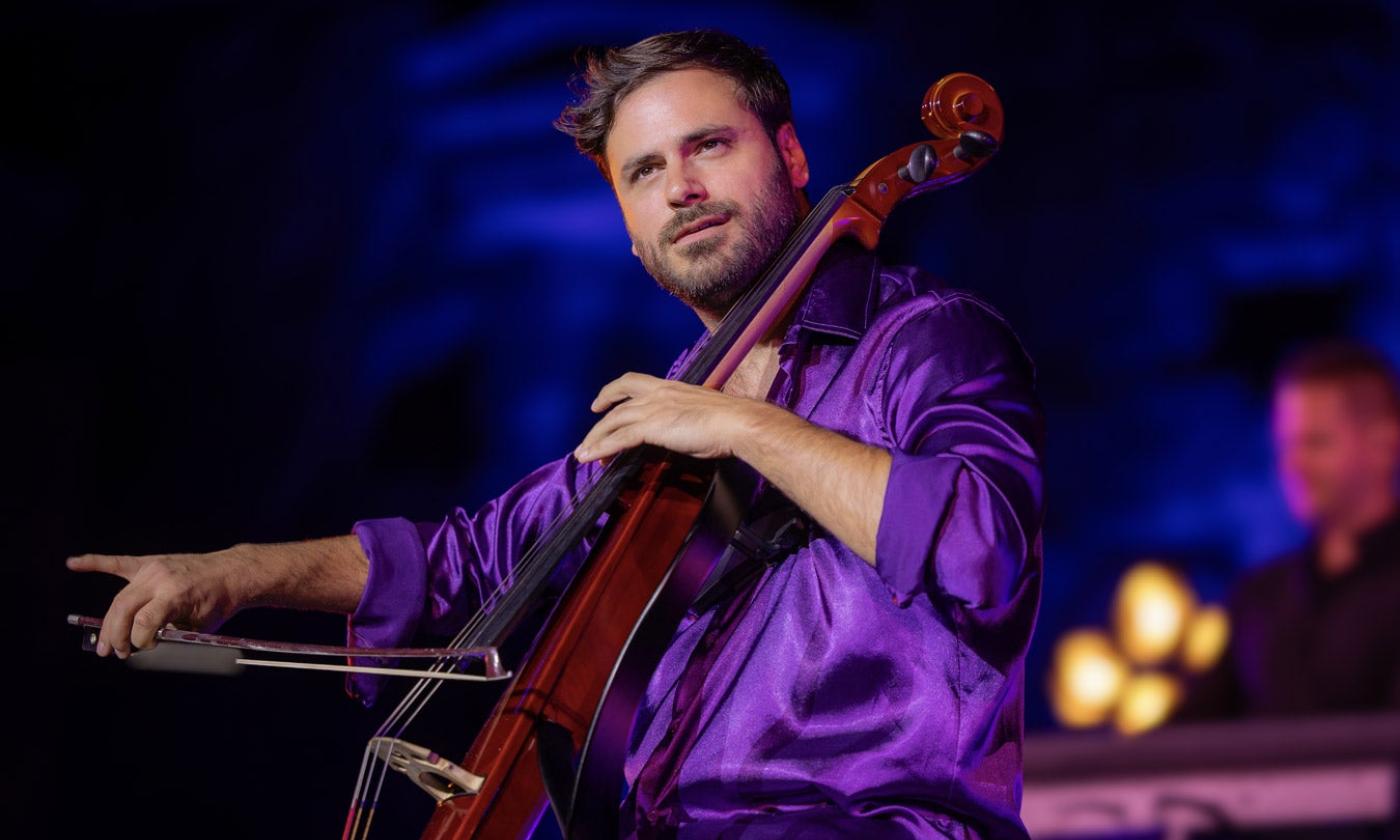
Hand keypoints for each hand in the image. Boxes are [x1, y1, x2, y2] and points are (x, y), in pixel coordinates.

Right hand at [66, 546, 264, 657]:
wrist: (231, 573)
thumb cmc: (219, 602)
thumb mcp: (200, 627)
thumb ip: (172, 637)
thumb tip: (144, 651)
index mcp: (175, 594)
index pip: (144, 622)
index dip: (139, 641)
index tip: (142, 650)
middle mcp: (160, 579)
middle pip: (124, 608)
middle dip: (115, 635)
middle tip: (115, 654)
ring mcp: (153, 569)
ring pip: (120, 597)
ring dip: (109, 621)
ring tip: (104, 644)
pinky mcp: (150, 563)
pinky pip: (118, 563)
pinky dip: (95, 562)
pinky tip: (73, 563)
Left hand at [573, 372, 777, 463]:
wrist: (737, 422)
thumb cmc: (730, 421)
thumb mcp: (703, 413)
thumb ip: (686, 419)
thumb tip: (682, 432)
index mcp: (671, 387)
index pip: (634, 382)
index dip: (614, 391)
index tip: (602, 401)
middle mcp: (658, 393)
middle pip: (618, 402)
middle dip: (599, 419)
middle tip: (588, 434)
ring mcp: (653, 408)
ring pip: (614, 421)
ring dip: (595, 438)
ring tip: (583, 453)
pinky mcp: (652, 426)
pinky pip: (619, 437)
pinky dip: (602, 447)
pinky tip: (592, 457)